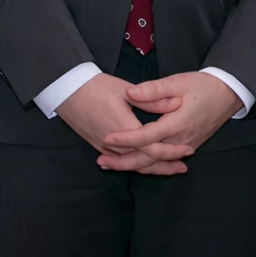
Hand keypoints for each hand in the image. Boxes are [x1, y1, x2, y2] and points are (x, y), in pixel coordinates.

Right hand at [55, 73, 184, 175]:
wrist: (68, 91)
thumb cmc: (97, 87)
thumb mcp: (127, 90)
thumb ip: (152, 100)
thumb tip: (176, 103)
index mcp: (125, 128)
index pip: (152, 148)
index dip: (171, 151)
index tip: (187, 150)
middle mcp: (114, 144)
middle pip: (144, 162)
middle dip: (164, 166)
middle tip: (182, 167)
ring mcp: (105, 147)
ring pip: (132, 164)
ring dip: (151, 167)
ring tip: (169, 168)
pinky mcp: (99, 146)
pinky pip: (121, 161)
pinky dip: (136, 164)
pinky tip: (145, 164)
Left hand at [96, 71, 241, 170]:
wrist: (229, 94)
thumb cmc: (204, 86)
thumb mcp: (178, 82)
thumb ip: (153, 90)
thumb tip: (130, 94)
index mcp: (177, 124)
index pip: (146, 136)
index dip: (125, 139)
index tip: (106, 138)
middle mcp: (180, 140)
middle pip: (148, 157)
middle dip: (123, 161)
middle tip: (101, 160)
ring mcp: (185, 145)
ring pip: (155, 162)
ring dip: (132, 164)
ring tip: (110, 164)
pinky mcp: (187, 146)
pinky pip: (163, 160)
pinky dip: (147, 163)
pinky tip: (133, 163)